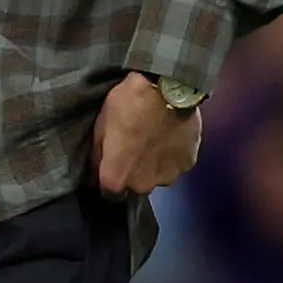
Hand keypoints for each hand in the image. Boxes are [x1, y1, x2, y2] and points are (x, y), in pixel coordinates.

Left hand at [93, 72, 204, 197]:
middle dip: (134, 171)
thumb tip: (94, 177)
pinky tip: (170, 136)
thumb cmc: (126, 106)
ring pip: (158, 176)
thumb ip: (96, 158)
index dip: (110, 180)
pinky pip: (176, 164)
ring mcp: (169, 176)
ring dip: (155, 164)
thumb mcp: (100, 129)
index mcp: (117, 179)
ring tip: (155, 140)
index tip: (112, 166)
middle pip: (136, 186)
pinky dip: (173, 155)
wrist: (165, 88)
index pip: (110, 194)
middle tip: (135, 147)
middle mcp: (143, 185)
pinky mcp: (189, 164)